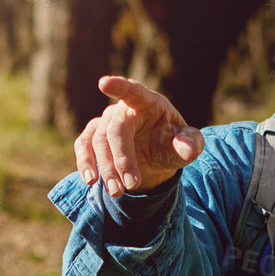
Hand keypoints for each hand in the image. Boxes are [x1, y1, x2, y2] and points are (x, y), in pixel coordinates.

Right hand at [73, 75, 204, 195]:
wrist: (155, 156)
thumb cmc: (172, 144)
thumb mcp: (187, 145)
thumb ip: (190, 144)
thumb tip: (188, 149)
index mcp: (148, 103)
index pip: (134, 92)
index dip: (120, 87)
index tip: (104, 83)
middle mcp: (123, 109)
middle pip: (115, 130)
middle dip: (121, 160)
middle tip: (131, 186)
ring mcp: (106, 121)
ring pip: (98, 141)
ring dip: (105, 168)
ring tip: (116, 192)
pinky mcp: (94, 136)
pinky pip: (83, 145)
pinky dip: (85, 162)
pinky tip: (90, 180)